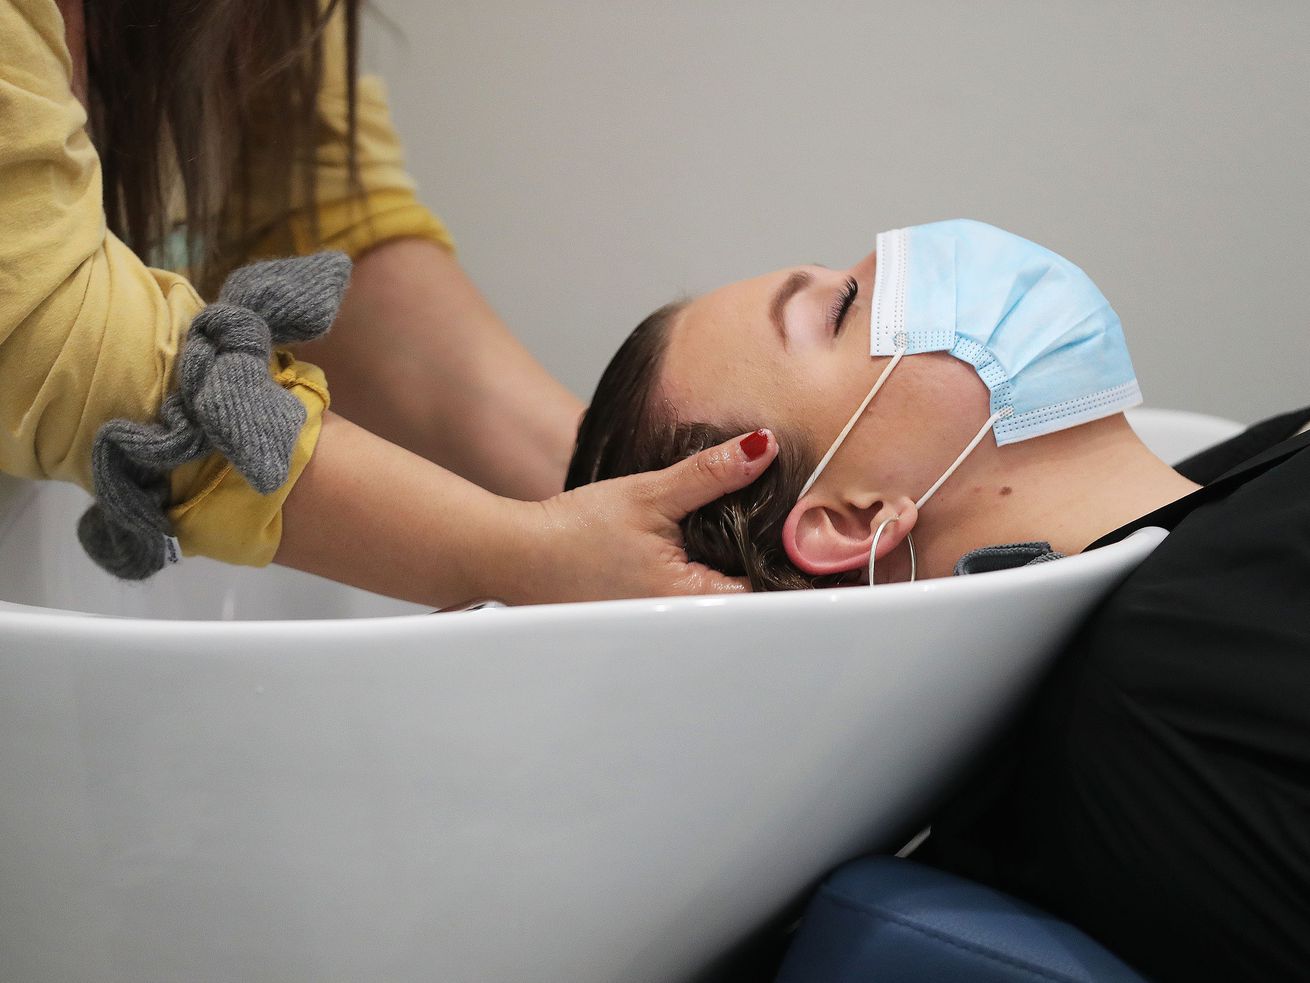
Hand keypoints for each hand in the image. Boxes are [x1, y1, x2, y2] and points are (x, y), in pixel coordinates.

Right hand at [509, 429, 778, 603]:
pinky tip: (705, 551)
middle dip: (766, 564)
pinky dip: (708, 577)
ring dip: (737, 573)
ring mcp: (665, 628)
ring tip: (748, 537)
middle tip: (781, 527)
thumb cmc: (572, 532)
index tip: (799, 529)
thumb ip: (709, 474)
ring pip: (723, 603)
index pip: (768, 589)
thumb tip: (762, 449)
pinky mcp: (650, 621)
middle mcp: (682, 624)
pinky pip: (696, 602)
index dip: (787, 557)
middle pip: (750, 599)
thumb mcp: (649, 494)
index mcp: (690, 600)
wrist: (516, 555)